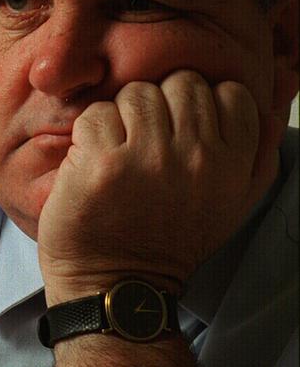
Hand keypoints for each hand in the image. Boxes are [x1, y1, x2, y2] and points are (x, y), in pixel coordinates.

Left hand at [37, 70, 278, 299]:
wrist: (120, 284)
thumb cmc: (174, 238)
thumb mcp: (233, 202)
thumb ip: (259, 153)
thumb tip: (272, 108)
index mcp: (230, 164)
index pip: (230, 93)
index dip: (204, 102)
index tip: (186, 128)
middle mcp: (194, 157)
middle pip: (181, 83)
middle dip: (163, 105)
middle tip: (150, 140)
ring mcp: (145, 158)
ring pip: (137, 93)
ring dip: (125, 116)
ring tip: (124, 150)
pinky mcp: (101, 162)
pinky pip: (97, 113)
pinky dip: (92, 132)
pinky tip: (98, 160)